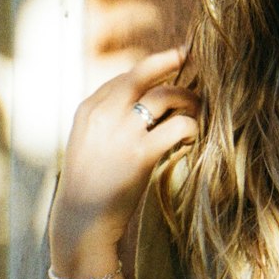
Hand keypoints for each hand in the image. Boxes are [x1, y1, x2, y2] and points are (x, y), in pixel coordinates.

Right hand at [50, 48, 199, 268]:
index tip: (170, 64)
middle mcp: (104, 114)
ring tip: (198, 109)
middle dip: (171, 60)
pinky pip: (179, 126)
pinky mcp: (141, 154)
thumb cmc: (89, 184)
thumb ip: (109, 118)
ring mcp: (123, 132)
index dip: (151, 70)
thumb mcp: (89, 142)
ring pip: (167, 95)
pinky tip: (193, 138)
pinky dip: (192, 128)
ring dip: (189, 99)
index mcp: (89, 109)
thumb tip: (145, 100)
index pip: (126, 77)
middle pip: (143, 72)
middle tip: (191, 56)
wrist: (81, 222)